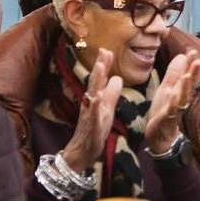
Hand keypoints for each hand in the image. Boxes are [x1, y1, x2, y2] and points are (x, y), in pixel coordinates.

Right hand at [61, 49, 123, 172]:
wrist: (82, 152)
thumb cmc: (94, 131)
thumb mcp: (107, 109)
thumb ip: (111, 94)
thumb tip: (117, 78)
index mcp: (96, 99)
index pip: (100, 79)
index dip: (104, 65)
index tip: (107, 49)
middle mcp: (91, 104)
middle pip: (95, 82)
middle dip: (100, 66)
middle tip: (104, 50)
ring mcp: (90, 114)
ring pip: (93, 94)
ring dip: (96, 80)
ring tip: (100, 66)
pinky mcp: (91, 127)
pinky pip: (92, 115)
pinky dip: (95, 106)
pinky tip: (96, 97)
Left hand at [144, 50, 199, 154]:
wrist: (158, 136)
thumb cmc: (163, 112)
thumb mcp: (166, 89)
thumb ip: (173, 74)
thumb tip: (181, 56)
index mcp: (179, 91)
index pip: (186, 75)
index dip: (189, 64)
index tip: (193, 51)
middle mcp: (180, 99)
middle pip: (188, 85)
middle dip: (192, 73)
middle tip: (197, 60)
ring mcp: (174, 109)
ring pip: (182, 96)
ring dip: (185, 87)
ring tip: (187, 75)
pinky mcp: (167, 118)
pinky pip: (171, 110)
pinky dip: (174, 102)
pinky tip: (174, 94)